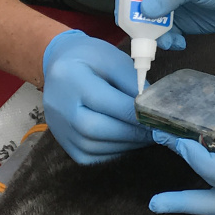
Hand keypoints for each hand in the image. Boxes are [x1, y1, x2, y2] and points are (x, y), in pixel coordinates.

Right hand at [41, 30, 152, 163]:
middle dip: (131, 133)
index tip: (157, 117)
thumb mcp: (112, 58)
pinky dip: (112, 152)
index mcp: (69, 76)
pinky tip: (128, 142)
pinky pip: (88, 156)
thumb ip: (132, 82)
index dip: (133, 113)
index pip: (103, 101)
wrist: (59, 65)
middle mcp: (58, 105)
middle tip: (156, 131)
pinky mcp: (62, 141)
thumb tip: (150, 109)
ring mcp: (57, 126)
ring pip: (92, 147)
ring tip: (146, 137)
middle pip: (94, 128)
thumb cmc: (90, 58)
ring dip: (124, 145)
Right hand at [135, 0, 214, 47]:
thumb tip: (144, 10)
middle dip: (139, 23)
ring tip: (170, 41)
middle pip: (137, 7)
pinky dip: (168, 42)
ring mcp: (171, 7)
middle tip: (148, 35)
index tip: (129, 16)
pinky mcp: (181, 24)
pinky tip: (180, 43)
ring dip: (154, 36)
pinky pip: (165, 36)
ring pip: (149, 25)